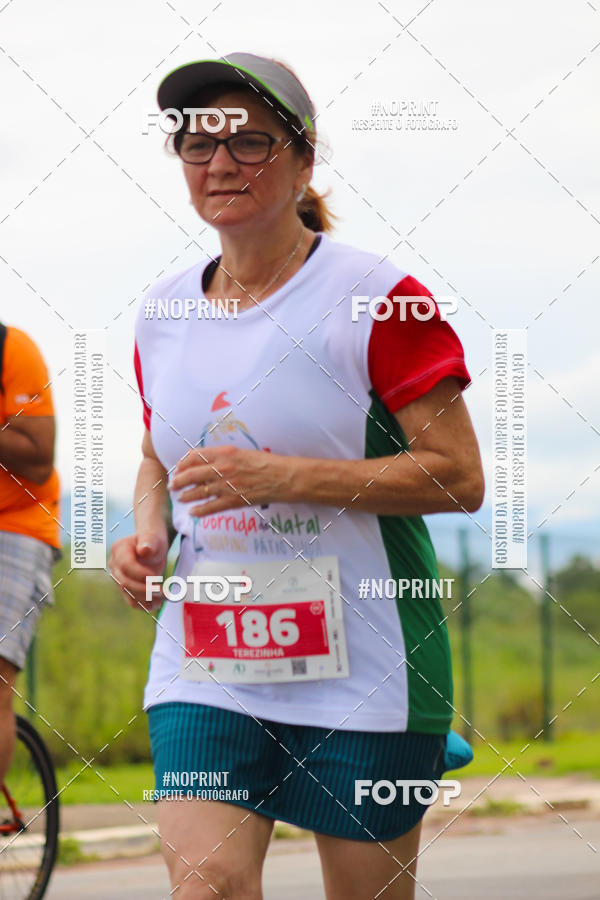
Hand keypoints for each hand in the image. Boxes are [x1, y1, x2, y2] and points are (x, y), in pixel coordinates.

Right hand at [109, 531, 168, 609]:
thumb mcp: (152, 537)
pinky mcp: (126, 589)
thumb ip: (148, 541)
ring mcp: (119, 578)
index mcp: (119, 550)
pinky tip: (158, 603)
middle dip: (145, 590)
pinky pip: (132, 601)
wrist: (151, 547)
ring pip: (129, 594)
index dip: (140, 574)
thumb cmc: (152, 540)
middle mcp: (115, 565)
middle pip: (125, 583)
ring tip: (164, 597)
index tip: (156, 577)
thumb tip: (144, 550)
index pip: (126, 566)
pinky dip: (145, 605)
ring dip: (147, 599)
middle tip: (163, 591)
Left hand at [169, 445, 293, 516]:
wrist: (283, 477)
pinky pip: (210, 507)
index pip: (195, 456)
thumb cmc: (266, 463)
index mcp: (225, 452)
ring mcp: (227, 485)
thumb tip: (207, 462)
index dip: (183, 463)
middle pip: (191, 474)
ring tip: (180, 498)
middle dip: (178, 481)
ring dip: (186, 496)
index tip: (178, 467)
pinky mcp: (233, 501)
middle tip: (173, 484)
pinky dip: (199, 511)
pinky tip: (193, 513)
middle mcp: (222, 468)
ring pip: (198, 492)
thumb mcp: (243, 452)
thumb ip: (224, 456)